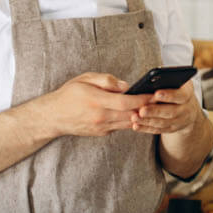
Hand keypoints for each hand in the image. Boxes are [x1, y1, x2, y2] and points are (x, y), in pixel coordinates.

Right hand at [37, 72, 152, 137]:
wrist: (54, 116)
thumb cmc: (69, 94)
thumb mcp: (85, 79)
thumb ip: (106, 81)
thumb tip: (125, 86)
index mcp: (97, 101)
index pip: (127, 102)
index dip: (143, 99)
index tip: (154, 94)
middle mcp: (101, 117)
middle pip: (131, 115)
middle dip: (146, 109)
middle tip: (158, 101)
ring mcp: (102, 127)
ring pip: (128, 123)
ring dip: (140, 116)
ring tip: (150, 108)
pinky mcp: (101, 133)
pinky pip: (120, 126)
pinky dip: (128, 120)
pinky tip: (134, 113)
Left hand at [132, 79, 199, 134]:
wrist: (187, 108)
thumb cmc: (176, 89)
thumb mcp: (176, 81)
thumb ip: (167, 78)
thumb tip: (155, 74)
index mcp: (187, 94)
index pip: (180, 95)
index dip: (169, 95)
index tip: (156, 93)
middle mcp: (186, 109)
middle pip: (171, 112)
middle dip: (155, 111)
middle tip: (141, 110)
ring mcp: (180, 121)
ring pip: (163, 123)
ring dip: (148, 121)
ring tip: (134, 118)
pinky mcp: (172, 129)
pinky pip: (158, 130)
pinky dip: (146, 129)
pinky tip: (136, 126)